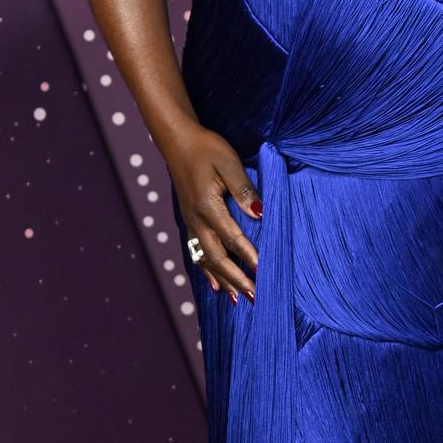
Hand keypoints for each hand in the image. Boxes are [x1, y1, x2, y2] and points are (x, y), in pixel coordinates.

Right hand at [166, 124, 261, 302]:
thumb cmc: (206, 148)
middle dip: (236, 280)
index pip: (233, 238)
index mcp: (207, 206)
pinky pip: (198, 254)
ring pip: (207, 260)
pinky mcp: (189, 222)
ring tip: (239, 301)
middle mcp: (196, 220)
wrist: (177, 141)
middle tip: (256, 297)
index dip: (250, 257)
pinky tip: (216, 286)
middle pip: (217, 258)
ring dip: (223, 282)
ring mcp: (191, 223)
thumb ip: (243, 189)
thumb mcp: (228, 162)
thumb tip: (260, 213)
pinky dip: (208, 273)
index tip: (266, 274)